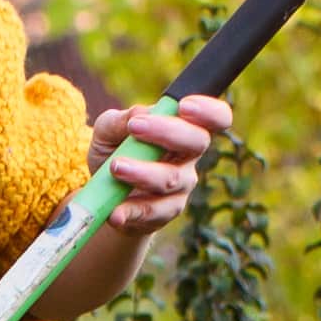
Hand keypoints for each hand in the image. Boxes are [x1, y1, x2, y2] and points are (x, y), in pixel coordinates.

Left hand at [98, 93, 232, 243]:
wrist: (104, 195)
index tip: (184, 106)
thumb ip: (119, 121)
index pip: (216, 117)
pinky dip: (131, 210)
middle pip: (197, 142)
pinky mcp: (164, 214)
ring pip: (171, 179)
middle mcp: (188, 157)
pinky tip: (114, 211)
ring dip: (142, 172)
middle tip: (135, 127)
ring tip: (116, 167)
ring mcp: (180, 187)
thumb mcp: (108, 131)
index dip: (209, 110)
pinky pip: (152, 212)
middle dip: (168, 131)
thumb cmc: (115, 152)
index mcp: (184, 128)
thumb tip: (138, 114)